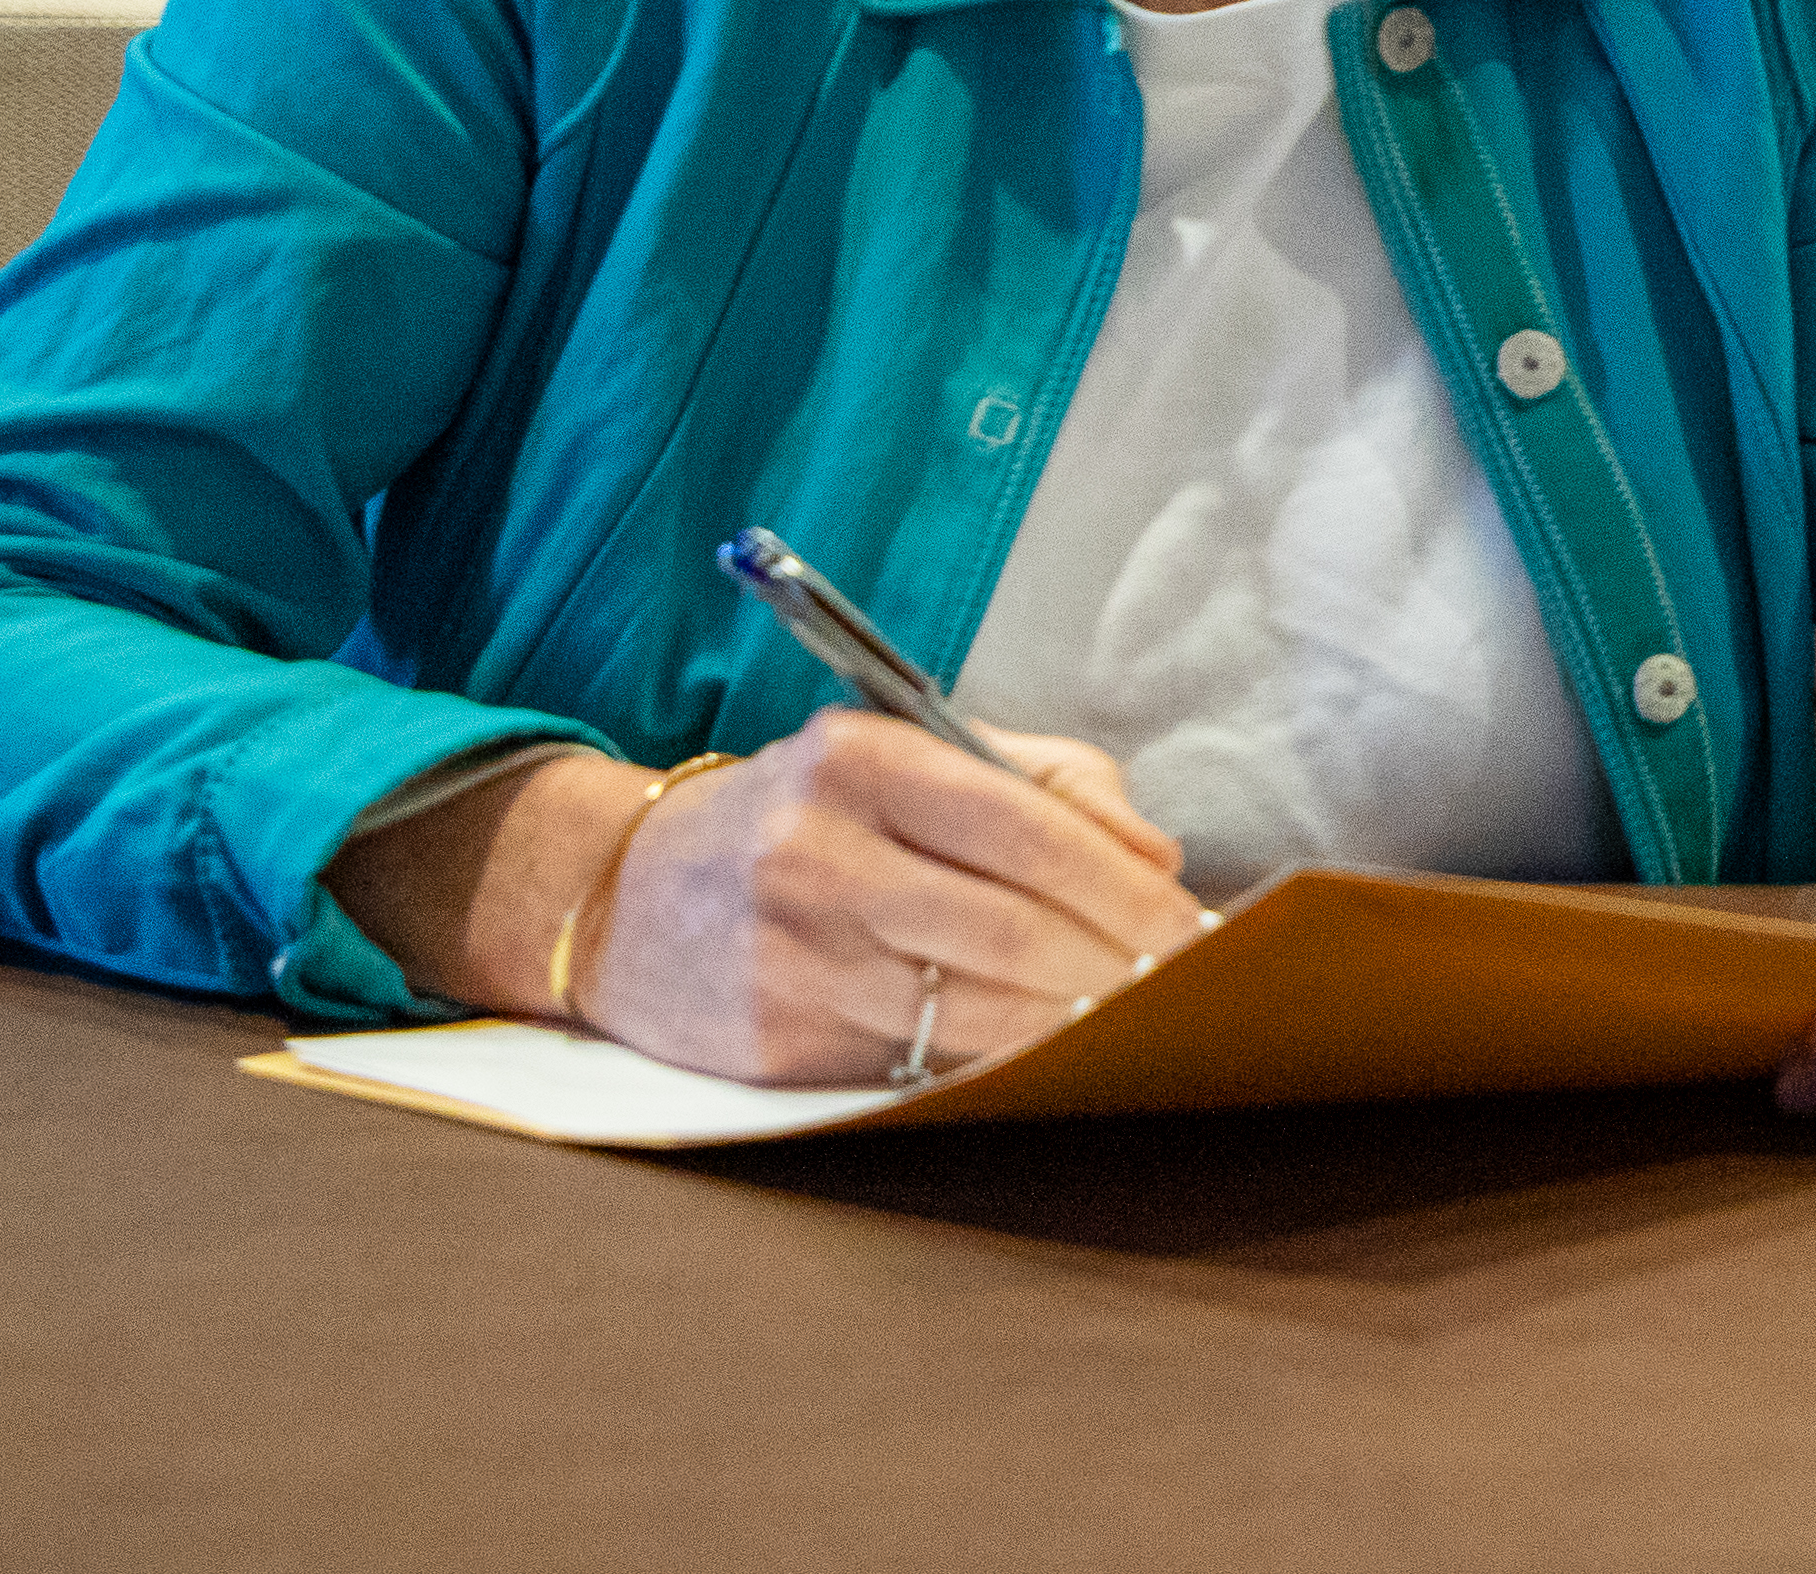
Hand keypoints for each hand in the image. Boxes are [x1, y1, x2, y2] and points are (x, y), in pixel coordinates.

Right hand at [343, 713, 1212, 1083]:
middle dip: (1118, 964)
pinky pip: (919, 1060)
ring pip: (972, 1006)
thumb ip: (1048, 784)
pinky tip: (1050, 1050)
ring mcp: (788, 955)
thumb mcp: (910, 755)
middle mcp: (814, 853)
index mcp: (859, 760)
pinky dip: (1000, 1059)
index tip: (1192, 924)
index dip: (1124, 887)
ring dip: (1073, 1023)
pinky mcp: (774, 1043)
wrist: (623, 896)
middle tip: (1186, 986)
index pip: (1025, 827)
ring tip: (1137, 1020)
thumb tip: (1157, 857)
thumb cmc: (808, 816)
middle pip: (1011, 926)